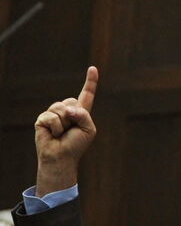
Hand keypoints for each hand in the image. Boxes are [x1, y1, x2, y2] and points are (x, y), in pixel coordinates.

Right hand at [34, 66, 98, 196]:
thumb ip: (84, 115)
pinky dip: (55, 128)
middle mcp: (67, 110)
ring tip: (62, 133)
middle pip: (72, 101)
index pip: (87, 94)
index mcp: (81, 112)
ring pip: (61, 108)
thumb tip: (67, 109)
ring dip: (64, 123)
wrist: (62, 157)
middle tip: (71, 130)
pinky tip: (53, 135)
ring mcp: (53, 113)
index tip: (93, 68)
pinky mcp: (42, 119)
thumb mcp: (89, 129)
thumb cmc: (77, 145)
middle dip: (74, 116)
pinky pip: (51, 117)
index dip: (90, 82)